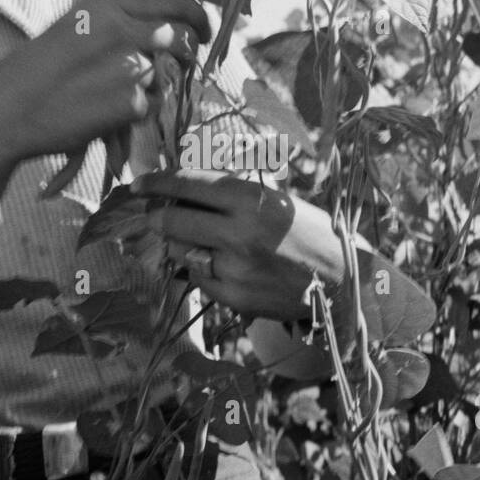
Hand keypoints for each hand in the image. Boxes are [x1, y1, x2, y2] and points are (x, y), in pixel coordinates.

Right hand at [0, 0, 209, 181]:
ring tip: (110, 93)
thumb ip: (119, 19)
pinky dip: (135, 113)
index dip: (198, 15)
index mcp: (109, 3)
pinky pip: (150, 107)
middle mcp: (124, 28)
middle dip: (188, 52)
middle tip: (185, 62)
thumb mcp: (76, 25)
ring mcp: (131, 66)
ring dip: (150, 87)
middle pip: (181, 37)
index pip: (175, 1)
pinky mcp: (130, 103)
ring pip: (165, 77)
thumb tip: (166, 26)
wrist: (6, 111)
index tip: (203, 29)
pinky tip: (104, 112)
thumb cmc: (38, 70)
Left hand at [127, 169, 347, 320]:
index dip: (157, 182)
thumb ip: (231, 195)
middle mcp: (238, 232)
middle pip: (172, 220)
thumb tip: (181, 191)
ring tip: (203, 241)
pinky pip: (198, 277)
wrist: (341, 281)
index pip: (188, 184)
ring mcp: (233, 268)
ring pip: (179, 251)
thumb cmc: (309, 232)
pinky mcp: (232, 296)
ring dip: (181, 243)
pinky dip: (202, 269)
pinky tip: (226, 266)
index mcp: (251, 199)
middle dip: (157, 216)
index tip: (138, 183)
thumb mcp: (275, 199)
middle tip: (155, 214)